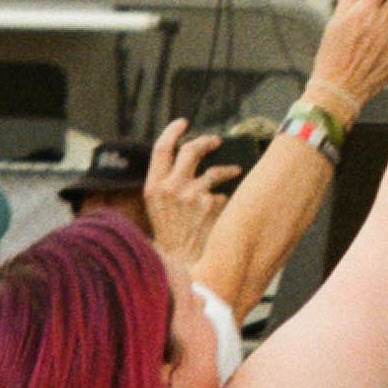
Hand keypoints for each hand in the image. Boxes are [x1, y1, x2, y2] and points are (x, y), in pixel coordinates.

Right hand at [144, 117, 241, 264]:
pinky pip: (223, 194)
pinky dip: (225, 200)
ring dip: (228, 168)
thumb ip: (166, 184)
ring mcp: (192, 194)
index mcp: (154, 187)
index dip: (173, 131)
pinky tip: (224, 212)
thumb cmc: (171, 237)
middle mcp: (171, 187)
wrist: (181, 265)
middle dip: (206, 141)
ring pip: (215, 169)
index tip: (183, 122)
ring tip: (234, 170)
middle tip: (216, 140)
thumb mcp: (157, 208)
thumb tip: (186, 160)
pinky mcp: (211, 204)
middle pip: (191, 149)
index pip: (161, 148)